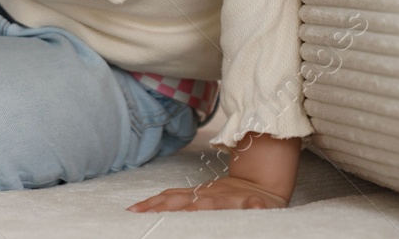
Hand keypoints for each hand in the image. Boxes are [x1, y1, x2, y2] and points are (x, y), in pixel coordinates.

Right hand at [128, 175, 289, 212]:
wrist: (259, 181)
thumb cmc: (263, 200)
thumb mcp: (265, 205)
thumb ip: (258, 206)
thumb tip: (257, 205)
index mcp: (219, 200)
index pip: (197, 206)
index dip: (183, 209)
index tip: (167, 216)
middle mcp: (204, 195)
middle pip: (176, 200)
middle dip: (157, 207)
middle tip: (137, 216)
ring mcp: (197, 192)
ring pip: (169, 197)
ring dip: (151, 204)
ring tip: (132, 212)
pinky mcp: (193, 193)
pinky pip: (169, 196)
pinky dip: (154, 201)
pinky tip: (142, 207)